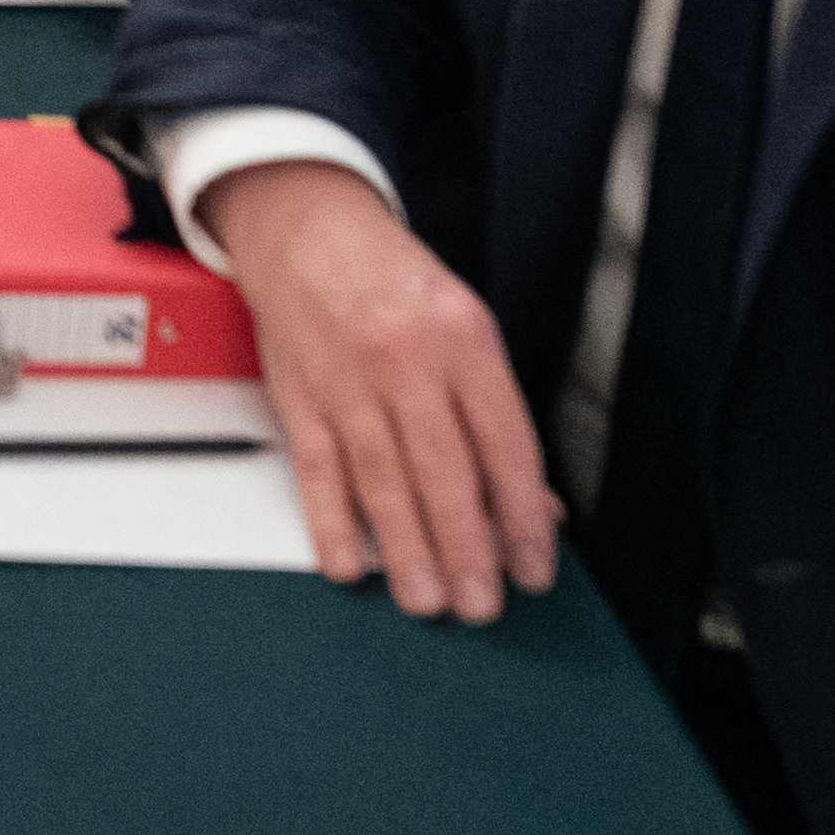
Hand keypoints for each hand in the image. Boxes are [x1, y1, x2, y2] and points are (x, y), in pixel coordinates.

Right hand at [198, 164, 557, 622]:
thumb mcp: (466, 327)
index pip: (505, 444)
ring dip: (407, 550)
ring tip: (428, 601)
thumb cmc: (392, 280)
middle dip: (467, 549)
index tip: (533, 567)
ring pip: (383, 480)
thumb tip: (532, 504)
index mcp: (463, 341)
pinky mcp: (300, 397)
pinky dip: (329, 523)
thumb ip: (495, 415)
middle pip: (444, 471)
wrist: (304, 229)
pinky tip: (346, 565)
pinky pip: (317, 470)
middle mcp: (406, 361)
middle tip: (482, 604)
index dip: (522, 515)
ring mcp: (348, 382)